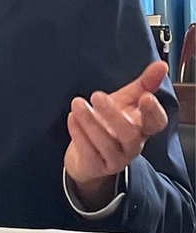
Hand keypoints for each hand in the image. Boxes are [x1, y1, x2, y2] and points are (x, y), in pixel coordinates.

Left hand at [64, 61, 168, 207]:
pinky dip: (79, 135)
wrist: (86, 157)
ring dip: (91, 123)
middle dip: (113, 115)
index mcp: (142, 128)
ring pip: (106, 144)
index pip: (156, 124)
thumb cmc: (109, 124)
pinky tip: (72, 118)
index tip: (146, 96)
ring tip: (77, 103)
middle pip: (129, 134)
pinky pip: (89, 153)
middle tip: (96, 95)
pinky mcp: (95, 167)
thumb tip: (161, 65)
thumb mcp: (124, 102)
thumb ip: (142, 84)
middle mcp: (131, 146)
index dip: (153, 112)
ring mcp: (114, 159)